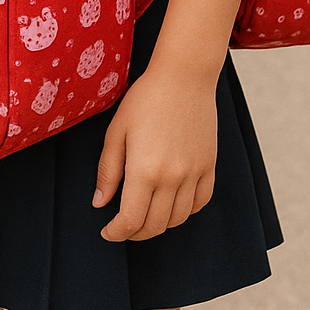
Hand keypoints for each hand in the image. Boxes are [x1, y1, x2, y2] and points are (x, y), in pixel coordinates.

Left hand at [92, 64, 217, 240]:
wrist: (184, 76)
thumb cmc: (145, 99)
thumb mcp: (117, 131)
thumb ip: (108, 171)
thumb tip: (100, 204)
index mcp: (144, 170)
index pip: (130, 221)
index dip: (116, 233)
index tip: (108, 231)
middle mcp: (172, 178)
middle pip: (154, 226)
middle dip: (135, 233)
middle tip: (123, 226)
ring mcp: (194, 173)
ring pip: (177, 219)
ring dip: (159, 224)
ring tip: (145, 212)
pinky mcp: (209, 166)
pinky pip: (200, 202)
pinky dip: (185, 211)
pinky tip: (172, 202)